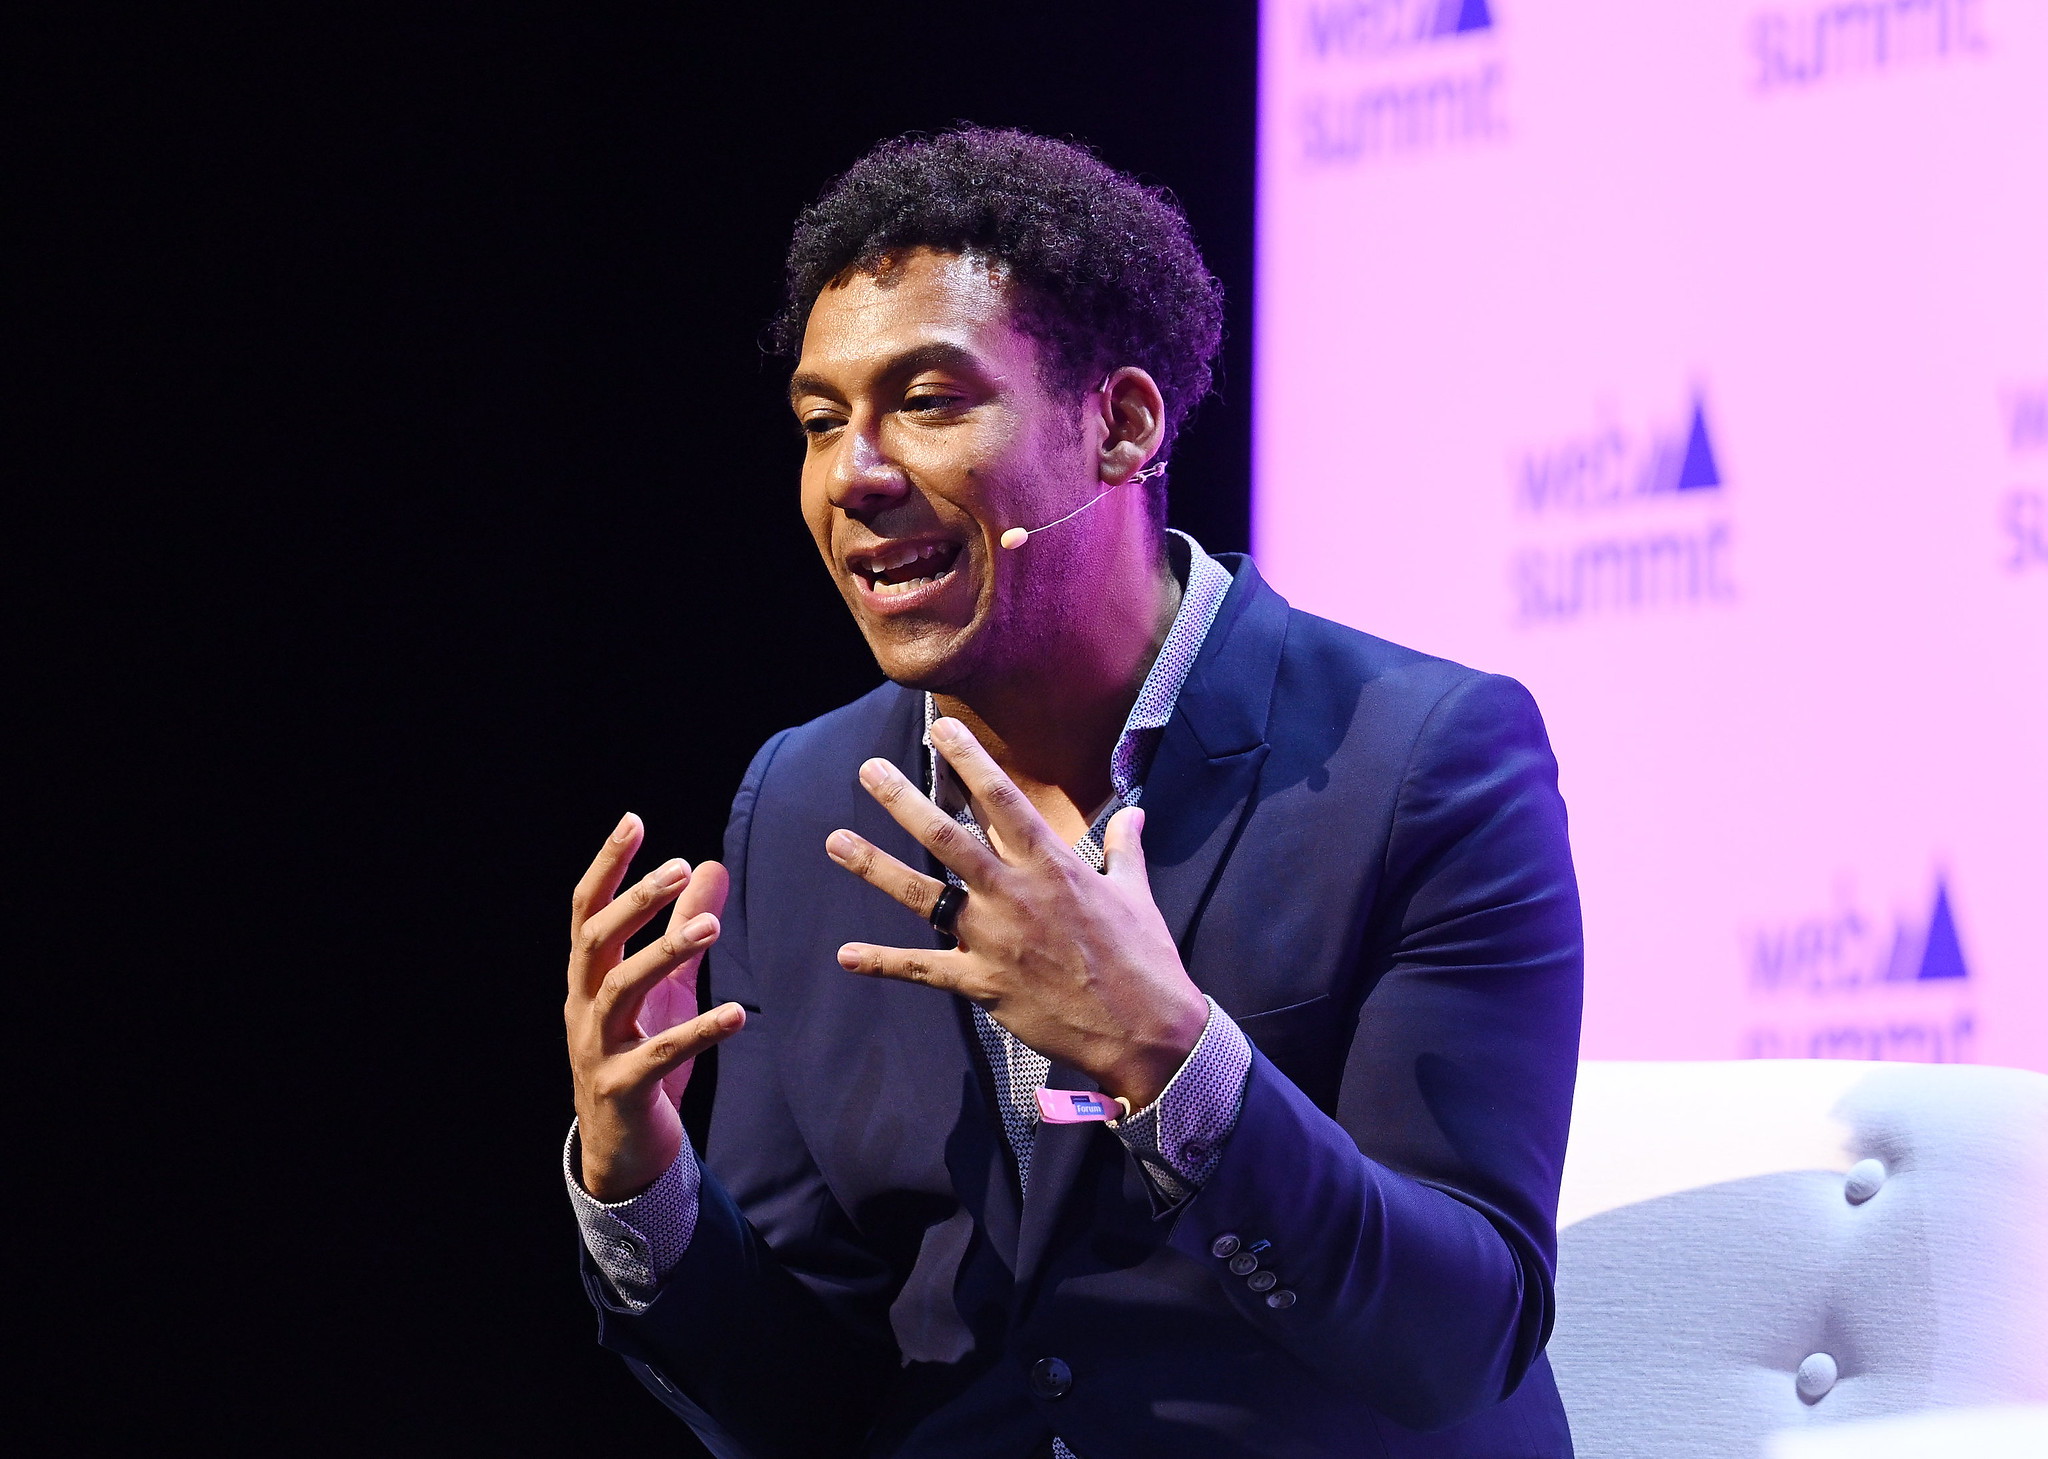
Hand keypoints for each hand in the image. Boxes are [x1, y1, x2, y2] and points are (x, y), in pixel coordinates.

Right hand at [565, 813, 745, 1201]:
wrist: (620, 1151)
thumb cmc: (639, 1058)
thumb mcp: (663, 989)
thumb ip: (683, 928)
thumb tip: (710, 864)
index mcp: (587, 979)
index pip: (587, 911)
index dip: (607, 866)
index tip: (632, 821)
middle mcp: (582, 1007)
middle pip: (597, 941)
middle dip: (636, 901)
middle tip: (680, 867)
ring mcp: (598, 1049)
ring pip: (622, 991)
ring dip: (665, 953)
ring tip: (712, 927)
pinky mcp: (624, 1088)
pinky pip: (660, 1054)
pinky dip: (700, 1032)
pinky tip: (739, 1015)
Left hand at [824, 718, 1207, 1108]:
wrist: (1145, 1030)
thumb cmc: (1145, 959)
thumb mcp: (1136, 893)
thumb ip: (1125, 848)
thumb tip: (1135, 813)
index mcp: (1054, 866)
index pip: (1003, 800)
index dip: (970, 761)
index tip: (940, 729)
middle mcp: (1015, 894)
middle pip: (947, 838)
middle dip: (903, 801)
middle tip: (869, 771)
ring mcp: (994, 939)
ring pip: (923, 895)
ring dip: (875, 867)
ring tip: (835, 841)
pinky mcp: (982, 984)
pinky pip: (922, 970)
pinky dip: (882, 963)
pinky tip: (846, 956)